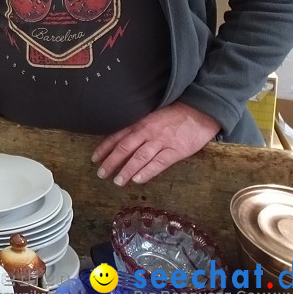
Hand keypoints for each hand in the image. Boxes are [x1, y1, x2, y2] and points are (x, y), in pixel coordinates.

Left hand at [91, 101, 219, 184]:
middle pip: (124, 148)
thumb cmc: (173, 115)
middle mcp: (146, 132)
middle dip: (111, 162)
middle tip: (101, 174)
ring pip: (139, 157)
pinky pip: (159, 163)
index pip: (116, 136)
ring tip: (117, 182)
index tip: (94, 159)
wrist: (198, 112)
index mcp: (139, 123)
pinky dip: (147, 172)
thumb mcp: (150, 116)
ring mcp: (161, 141)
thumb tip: (120, 140)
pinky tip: (138, 180)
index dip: (104, 148)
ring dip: (126, 170)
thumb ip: (137, 126)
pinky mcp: (176, 151)